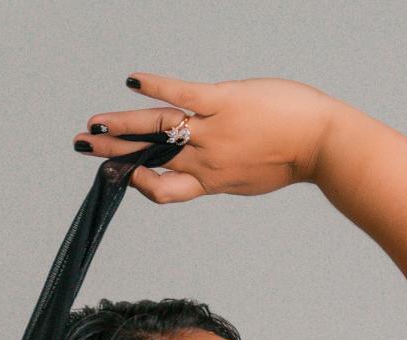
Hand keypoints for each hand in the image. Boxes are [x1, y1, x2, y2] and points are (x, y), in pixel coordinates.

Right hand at [72, 73, 334, 202]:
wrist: (323, 144)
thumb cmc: (293, 156)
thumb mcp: (253, 174)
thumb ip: (226, 168)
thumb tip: (211, 160)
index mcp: (213, 181)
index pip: (164, 190)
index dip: (138, 184)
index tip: (118, 175)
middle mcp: (208, 160)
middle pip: (150, 159)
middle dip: (112, 154)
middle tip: (82, 146)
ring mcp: (215, 131)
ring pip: (157, 129)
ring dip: (121, 125)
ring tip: (93, 123)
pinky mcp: (225, 102)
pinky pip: (183, 94)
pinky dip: (157, 86)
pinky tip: (132, 81)